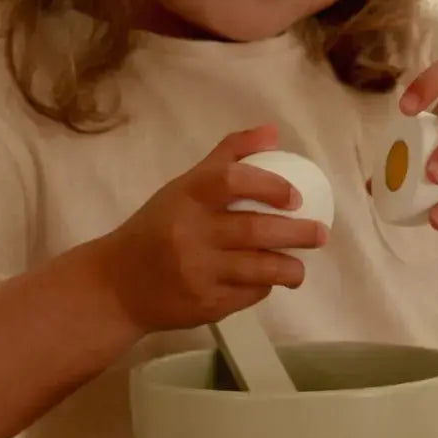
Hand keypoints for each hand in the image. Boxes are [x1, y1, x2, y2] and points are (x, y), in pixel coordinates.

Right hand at [93, 125, 328, 332]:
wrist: (117, 286)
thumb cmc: (157, 227)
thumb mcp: (183, 187)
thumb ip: (227, 157)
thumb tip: (273, 132)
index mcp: (186, 196)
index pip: (233, 181)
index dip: (271, 185)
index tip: (295, 197)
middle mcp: (190, 232)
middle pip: (255, 229)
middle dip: (298, 232)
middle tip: (320, 233)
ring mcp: (197, 271)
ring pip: (260, 268)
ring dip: (291, 268)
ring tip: (300, 266)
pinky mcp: (204, 304)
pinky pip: (249, 294)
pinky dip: (265, 287)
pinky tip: (267, 280)